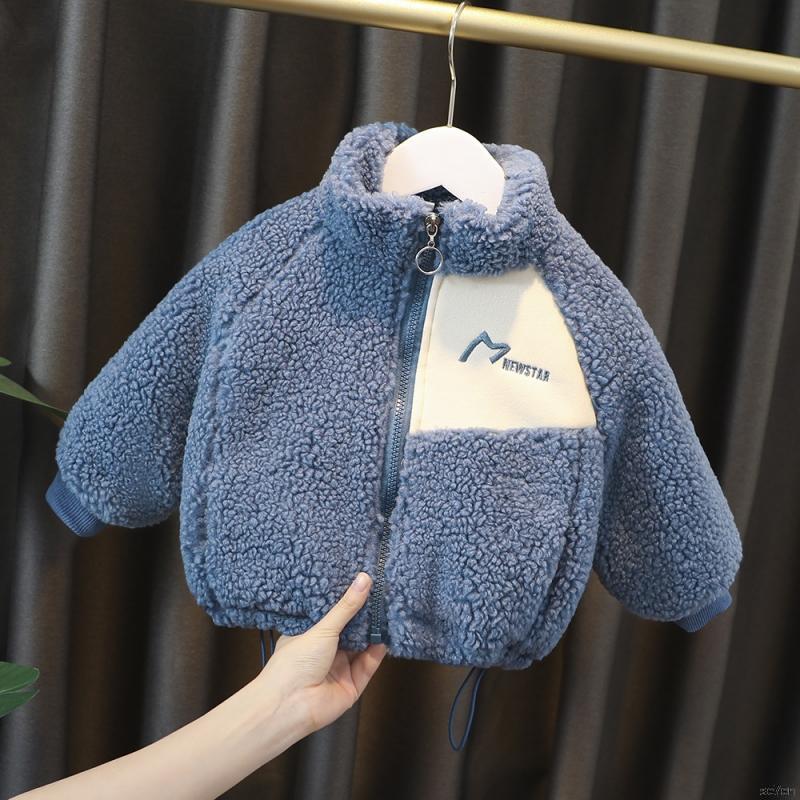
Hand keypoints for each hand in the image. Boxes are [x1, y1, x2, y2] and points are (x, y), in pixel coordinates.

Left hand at [252, 571, 387, 735]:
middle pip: (350, 631)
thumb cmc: (296, 662)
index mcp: (310, 636)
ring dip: (373, 632)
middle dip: (365, 616)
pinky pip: (368, 666)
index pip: (332, 615)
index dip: (347, 601)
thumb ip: (346, 607)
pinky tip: (385, 636)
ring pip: (362, 647)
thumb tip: (364, 578)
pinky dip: (377, 652)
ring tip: (388, 610)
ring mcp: (339, 668)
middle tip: (382, 594)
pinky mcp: (352, 685)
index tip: (364, 582)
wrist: (291, 705)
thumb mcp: (323, 628)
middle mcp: (325, 651)